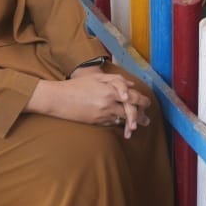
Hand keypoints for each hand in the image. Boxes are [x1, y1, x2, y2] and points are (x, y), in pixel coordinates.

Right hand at [28, 73, 150, 137]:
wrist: (58, 99)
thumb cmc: (77, 85)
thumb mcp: (98, 78)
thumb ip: (117, 80)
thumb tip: (132, 84)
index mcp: (110, 91)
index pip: (133, 98)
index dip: (143, 101)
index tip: (147, 103)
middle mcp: (108, 104)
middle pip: (131, 112)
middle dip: (140, 117)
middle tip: (146, 120)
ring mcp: (102, 115)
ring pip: (122, 120)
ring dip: (131, 123)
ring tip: (136, 126)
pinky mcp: (95, 122)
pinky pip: (111, 124)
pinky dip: (118, 124)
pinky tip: (121, 125)